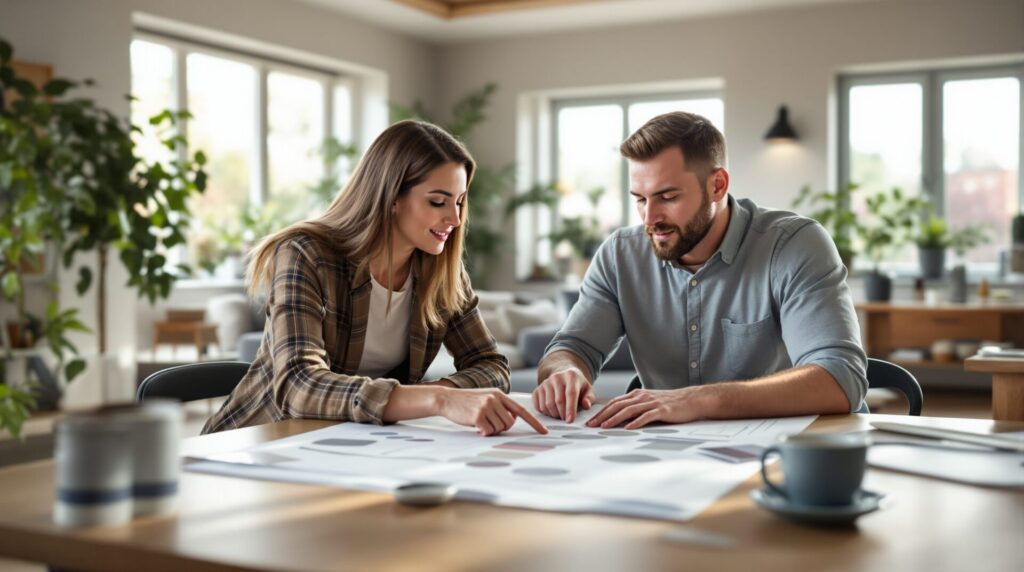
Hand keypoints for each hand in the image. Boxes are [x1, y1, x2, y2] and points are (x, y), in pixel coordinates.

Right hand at [438, 388, 547, 435]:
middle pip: (510, 423)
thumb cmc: (467, 402)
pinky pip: (488, 431)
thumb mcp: (487, 399)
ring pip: (499, 428)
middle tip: (489, 424)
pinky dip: (483, 432)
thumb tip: (513, 419)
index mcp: (500, 395)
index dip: (534, 422)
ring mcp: (486, 406)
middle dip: (501, 428)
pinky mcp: (478, 416)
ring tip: (480, 423)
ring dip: (491, 430)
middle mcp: (495, 399)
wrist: (447, 399)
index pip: (521, 410)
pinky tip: (475, 426)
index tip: (544, 432)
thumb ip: (501, 407)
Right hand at [533, 367, 595, 422]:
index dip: (570, 409)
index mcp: (571, 376)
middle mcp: (556, 377)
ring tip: (561, 414)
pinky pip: (539, 406)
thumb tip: (586, 405)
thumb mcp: (587, 390)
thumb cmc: (577, 386)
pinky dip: (545, 413)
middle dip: (563, 414)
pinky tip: (552, 411)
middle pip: (558, 401)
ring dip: (554, 415)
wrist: (564, 377)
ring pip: (548, 405)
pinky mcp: (538, 389)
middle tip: (567, 419)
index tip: (570, 420)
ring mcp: (545, 383)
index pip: (570, 393)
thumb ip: (589, 398)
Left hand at [586, 388, 701, 428]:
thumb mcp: (649, 402)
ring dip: (615, 419)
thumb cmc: (670, 403)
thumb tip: (619, 419)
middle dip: (603, 416)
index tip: (591, 421)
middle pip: (618, 405)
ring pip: (629, 410)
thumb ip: (635, 408)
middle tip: (591, 425)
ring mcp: (651, 403)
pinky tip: (628, 428)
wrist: (691, 400)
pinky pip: (646, 416)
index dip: (601, 412)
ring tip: (605, 427)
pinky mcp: (662, 410)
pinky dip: (636, 422)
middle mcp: (642, 397)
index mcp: (637, 395)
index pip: (614, 403)